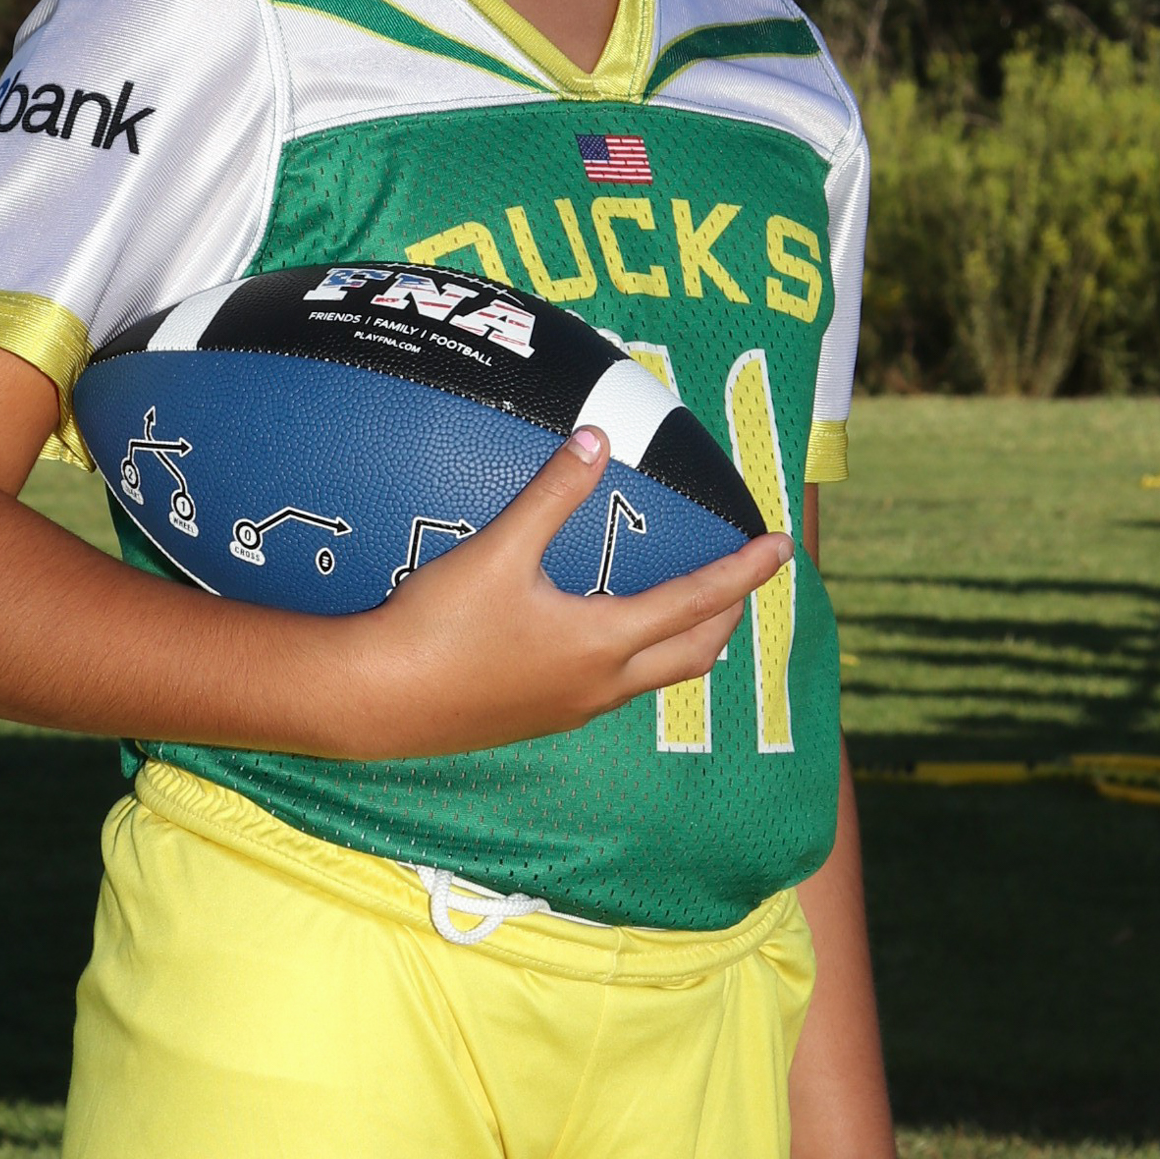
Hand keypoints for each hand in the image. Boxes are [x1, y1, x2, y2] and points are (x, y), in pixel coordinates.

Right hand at [334, 426, 791, 760]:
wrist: (375, 701)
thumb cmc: (437, 627)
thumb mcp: (499, 549)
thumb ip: (553, 493)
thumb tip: (596, 440)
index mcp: (603, 642)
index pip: (697, 602)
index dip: (745, 571)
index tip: (783, 547)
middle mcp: (601, 685)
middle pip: (694, 653)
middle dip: (728, 615)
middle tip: (744, 578)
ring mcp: (571, 709)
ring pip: (656, 676)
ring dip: (686, 641)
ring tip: (691, 608)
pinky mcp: (539, 718)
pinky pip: (615, 689)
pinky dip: (638, 658)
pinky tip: (608, 637)